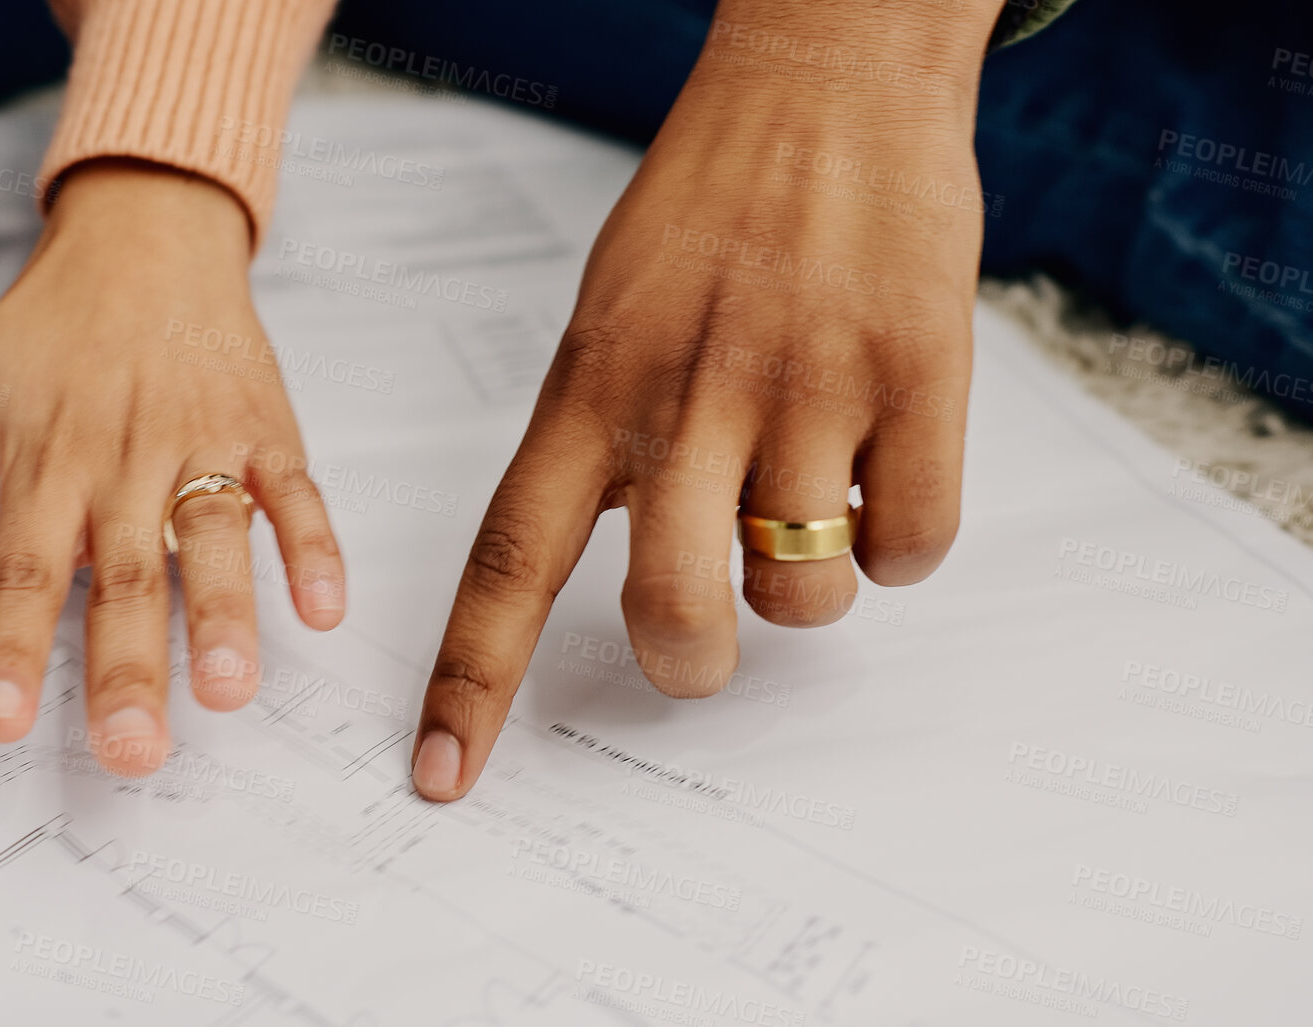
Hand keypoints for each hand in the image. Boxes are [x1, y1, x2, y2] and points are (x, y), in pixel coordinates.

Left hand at [0, 159, 344, 774]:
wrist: (143, 233)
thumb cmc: (50, 323)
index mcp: (45, 462)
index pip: (19, 569)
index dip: (8, 647)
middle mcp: (122, 459)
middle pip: (122, 575)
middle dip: (128, 666)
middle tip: (131, 750)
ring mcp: (199, 441)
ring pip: (213, 534)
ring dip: (226, 612)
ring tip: (229, 688)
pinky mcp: (263, 427)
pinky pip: (294, 493)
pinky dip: (313, 547)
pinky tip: (321, 609)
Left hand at [410, 1, 1001, 799]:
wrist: (829, 69)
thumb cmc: (712, 202)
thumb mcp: (613, 311)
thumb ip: (609, 439)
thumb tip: (651, 572)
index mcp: (592, 386)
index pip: (509, 557)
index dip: (472, 681)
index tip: (446, 776)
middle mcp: (686, 395)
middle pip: (669, 611)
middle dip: (691, 661)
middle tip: (708, 633)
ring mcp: (806, 386)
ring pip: (805, 597)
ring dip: (808, 585)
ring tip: (811, 489)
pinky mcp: (919, 373)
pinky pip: (911, 544)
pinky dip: (901, 536)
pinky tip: (882, 460)